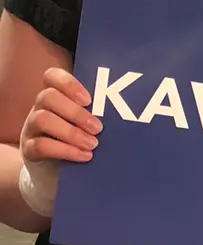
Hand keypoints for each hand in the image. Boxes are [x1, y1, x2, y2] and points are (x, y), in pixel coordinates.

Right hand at [18, 68, 100, 215]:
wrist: (59, 169)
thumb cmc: (83, 135)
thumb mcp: (89, 120)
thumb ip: (100, 109)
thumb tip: (132, 105)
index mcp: (56, 95)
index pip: (51, 76)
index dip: (69, 83)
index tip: (89, 99)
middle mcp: (40, 108)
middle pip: (47, 96)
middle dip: (76, 112)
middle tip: (98, 128)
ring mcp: (31, 128)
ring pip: (42, 119)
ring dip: (71, 132)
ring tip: (93, 144)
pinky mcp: (28, 149)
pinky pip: (40, 146)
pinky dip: (65, 150)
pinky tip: (84, 155)